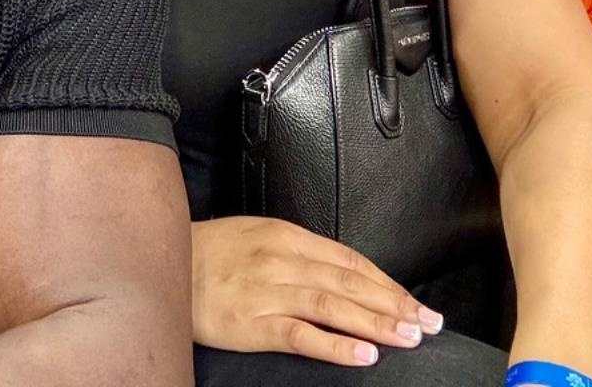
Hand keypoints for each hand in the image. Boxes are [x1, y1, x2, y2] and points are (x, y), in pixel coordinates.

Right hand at [191, 216, 441, 365]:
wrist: (162, 264)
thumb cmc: (210, 254)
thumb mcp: (258, 238)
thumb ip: (300, 253)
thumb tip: (346, 274)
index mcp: (286, 237)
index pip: (350, 261)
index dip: (387, 283)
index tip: (417, 303)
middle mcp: (281, 260)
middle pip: (349, 283)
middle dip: (394, 304)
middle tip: (429, 324)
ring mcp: (266, 291)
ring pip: (332, 306)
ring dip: (376, 322)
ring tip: (409, 337)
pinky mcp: (251, 323)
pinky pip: (300, 334)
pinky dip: (335, 345)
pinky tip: (363, 354)